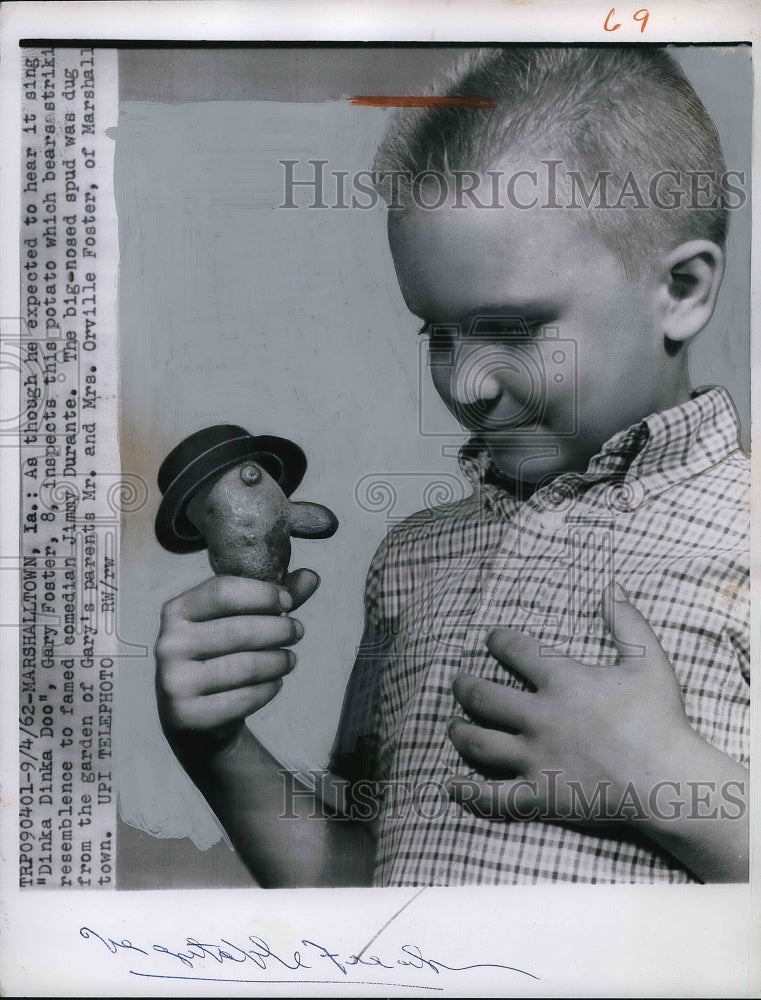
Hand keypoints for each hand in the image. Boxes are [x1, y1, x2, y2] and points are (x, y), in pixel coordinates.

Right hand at [155, 568, 318, 760]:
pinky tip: (275, 683)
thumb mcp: (242, 622)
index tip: (288, 601)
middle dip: (279, 628)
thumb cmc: (222, 656)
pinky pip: (243, 698)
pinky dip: (268, 689)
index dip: (262, 594)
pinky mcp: (187, 715)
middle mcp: (168, 644)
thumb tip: (312, 576)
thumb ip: (273, 600)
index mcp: (177, 611)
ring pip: (245, 666)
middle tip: (298, 631)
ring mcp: (174, 681)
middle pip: (238, 629)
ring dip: (279, 660)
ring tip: (290, 659)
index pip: (222, 591)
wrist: (196, 720)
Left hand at [447, 583, 696, 824]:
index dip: (498, 641)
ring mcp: (535, 757)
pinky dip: (468, 792)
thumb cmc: (660, 720)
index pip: (515, 650)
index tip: (491, 639)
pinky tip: (450, 786)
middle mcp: (539, 716)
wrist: (669, 780)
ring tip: (452, 726)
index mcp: (562, 681)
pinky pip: (493, 796)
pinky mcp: (539, 794)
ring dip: (459, 732)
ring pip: (479, 742)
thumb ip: (627, 621)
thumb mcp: (649, 661)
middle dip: (465, 686)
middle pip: (484, 696)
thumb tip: (612, 587)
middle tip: (459, 683)